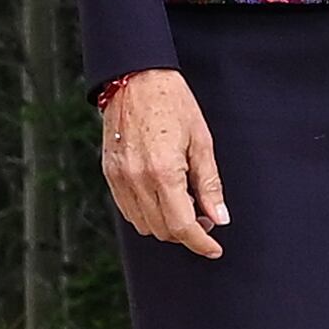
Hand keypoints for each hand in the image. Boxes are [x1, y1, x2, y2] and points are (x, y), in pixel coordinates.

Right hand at [98, 68, 226, 255]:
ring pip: (143, 225)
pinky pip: (128, 210)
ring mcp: (119, 178)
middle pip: (162, 230)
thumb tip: (219, 218)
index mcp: (163, 171)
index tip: (213, 249)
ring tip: (185, 203)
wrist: (135, 79)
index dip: (200, 242)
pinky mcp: (109, 174)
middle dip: (187, 232)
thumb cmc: (173, 104)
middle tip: (206, 216)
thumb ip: (209, 184)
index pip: (181, 225)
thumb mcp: (201, 142)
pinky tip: (164, 197)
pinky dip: (147, 213)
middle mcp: (136, 179)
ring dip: (166, 224)